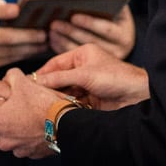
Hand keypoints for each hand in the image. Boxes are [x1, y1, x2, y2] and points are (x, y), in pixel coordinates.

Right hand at [0, 0, 47, 73]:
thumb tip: (20, 9)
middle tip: (44, 33)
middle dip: (27, 36)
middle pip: (4, 37)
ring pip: (9, 52)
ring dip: (30, 48)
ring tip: (45, 42)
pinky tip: (35, 50)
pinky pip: (7, 61)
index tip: (17, 9)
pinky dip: (23, 56)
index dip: (2, 11)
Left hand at [0, 68, 65, 158]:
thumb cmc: (41, 103)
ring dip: (20, 130)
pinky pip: (28, 145)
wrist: (64, 122)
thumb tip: (7, 78)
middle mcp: (3, 141)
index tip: (6, 103)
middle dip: (8, 120)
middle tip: (22, 108)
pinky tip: (41, 126)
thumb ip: (9, 77)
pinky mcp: (33, 155)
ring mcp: (19, 150)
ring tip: (33, 117)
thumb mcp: (22, 81)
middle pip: (0, 128)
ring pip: (14, 138)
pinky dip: (32, 137)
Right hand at [34, 43, 149, 109]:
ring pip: (65, 91)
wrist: (137, 96)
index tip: (28, 83)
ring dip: (57, 98)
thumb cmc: (116, 77)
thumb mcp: (84, 75)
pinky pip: (73, 102)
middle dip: (48, 87)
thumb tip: (37, 81)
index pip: (56, 62)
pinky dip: (66, 106)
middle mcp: (84, 68)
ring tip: (44, 105)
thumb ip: (59, 78)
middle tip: (33, 97)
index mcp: (83, 54)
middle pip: (59, 78)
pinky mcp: (91, 99)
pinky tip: (58, 111)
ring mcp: (87, 84)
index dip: (42, 73)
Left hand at [47, 5, 135, 58]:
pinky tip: (53, 40)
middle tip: (54, 23)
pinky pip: (77, 62)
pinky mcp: (97, 70)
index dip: (90, 22)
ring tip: (51, 31)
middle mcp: (118, 50)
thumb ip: (106, 2)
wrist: (122, 40)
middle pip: (91, 42)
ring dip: (64, 41)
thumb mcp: (117, 9)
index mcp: (123, 35)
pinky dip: (64, 49)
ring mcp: (105, 61)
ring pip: (82, 53)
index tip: (73, 16)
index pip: (106, 29)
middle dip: (71, 32)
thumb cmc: (116, 16)